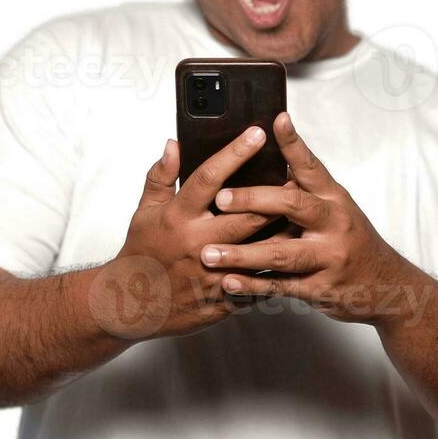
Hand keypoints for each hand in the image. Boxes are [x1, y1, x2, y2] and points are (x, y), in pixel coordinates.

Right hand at [92, 127, 277, 339]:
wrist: (133, 304)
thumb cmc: (142, 253)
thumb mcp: (144, 211)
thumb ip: (161, 176)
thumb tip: (174, 144)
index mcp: (179, 216)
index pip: (210, 177)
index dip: (235, 153)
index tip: (257, 134)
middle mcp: (197, 242)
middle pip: (247, 215)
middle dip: (275, 196)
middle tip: (298, 178)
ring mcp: (213, 272)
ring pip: (260, 249)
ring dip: (284, 232)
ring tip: (305, 215)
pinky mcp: (224, 297)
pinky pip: (258, 282)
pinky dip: (278, 269)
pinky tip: (295, 255)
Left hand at [199, 111, 423, 324]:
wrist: (386, 284)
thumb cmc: (351, 240)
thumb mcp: (336, 208)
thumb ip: (304, 190)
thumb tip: (266, 161)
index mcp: (334, 198)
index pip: (311, 166)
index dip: (294, 143)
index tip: (276, 121)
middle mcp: (333, 224)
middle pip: (293, 205)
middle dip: (253, 201)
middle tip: (219, 199)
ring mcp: (328, 257)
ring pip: (281, 253)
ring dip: (242, 254)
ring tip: (209, 253)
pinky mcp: (320, 288)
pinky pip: (281, 286)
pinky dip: (252, 285)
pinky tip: (228, 282)